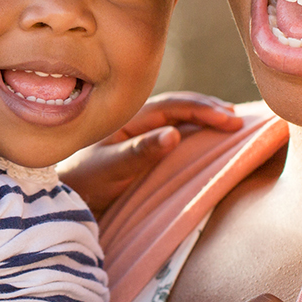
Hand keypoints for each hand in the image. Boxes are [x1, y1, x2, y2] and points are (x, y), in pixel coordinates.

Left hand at [55, 92, 242, 214]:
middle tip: (240, 121)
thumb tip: (175, 134)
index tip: (231, 120)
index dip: (205, 110)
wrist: (61, 196)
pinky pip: (177, 137)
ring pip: (181, 121)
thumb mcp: (109, 167)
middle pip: (182, 108)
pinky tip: (211, 143)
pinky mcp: (145, 152)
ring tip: (232, 125)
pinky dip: (197, 137)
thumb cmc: (81, 181)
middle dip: (212, 111)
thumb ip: (139, 152)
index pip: (175, 105)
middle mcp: (138, 122)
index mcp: (130, 117)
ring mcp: (142, 136)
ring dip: (207, 122)